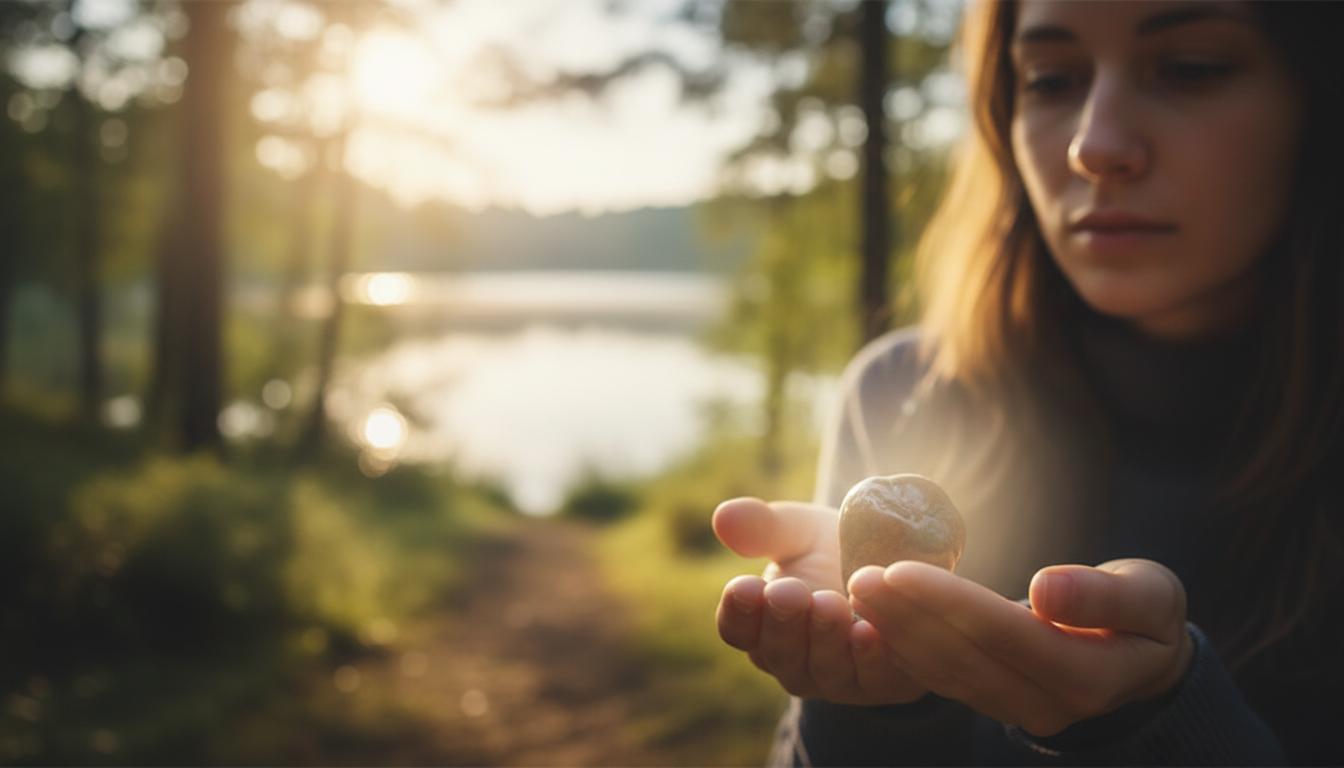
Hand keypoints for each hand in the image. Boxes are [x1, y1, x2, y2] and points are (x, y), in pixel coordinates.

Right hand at [712, 497, 926, 704]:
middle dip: (782, 622)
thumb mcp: (798, 531)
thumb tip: (723, 516)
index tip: (743, 585)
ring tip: (828, 603)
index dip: (738, 611)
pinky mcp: (880, 681)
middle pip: (777, 654)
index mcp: (761, 626)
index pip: (737, 629)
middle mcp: (793, 660)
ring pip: (821, 669)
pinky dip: (867, 656)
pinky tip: (867, 630)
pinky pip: (870, 676)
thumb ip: (763, 527)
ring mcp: (835, 677)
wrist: (898, 561)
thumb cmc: (833, 548)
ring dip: (823, 637)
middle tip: (788, 591)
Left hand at [848, 557, 1193, 736]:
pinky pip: (942, 678)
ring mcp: (1016, 711)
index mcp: (1088, 676)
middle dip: (907, 617)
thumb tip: (1048, 591)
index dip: (950, 602)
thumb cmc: (1146, 616)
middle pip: (964, 657)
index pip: (1005, 635)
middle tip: (860, 577)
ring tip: (858, 591)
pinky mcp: (993, 703)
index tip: (901, 568)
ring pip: (945, 672)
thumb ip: (1105, 595)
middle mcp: (1048, 705)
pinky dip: (905, 647)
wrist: (1144, 660)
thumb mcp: (1152, 596)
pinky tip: (875, 617)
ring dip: (897, 632)